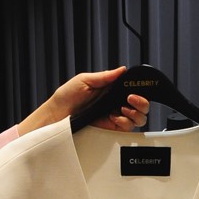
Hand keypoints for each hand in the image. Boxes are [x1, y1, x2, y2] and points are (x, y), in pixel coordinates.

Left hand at [18, 67, 149, 135]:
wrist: (56, 115)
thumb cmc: (66, 97)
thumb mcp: (85, 80)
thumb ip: (105, 76)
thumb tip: (121, 70)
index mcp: (111, 90)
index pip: (133, 90)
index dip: (139, 91)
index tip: (134, 90)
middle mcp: (115, 103)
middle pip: (140, 106)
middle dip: (141, 103)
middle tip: (131, 100)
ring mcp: (114, 117)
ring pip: (137, 119)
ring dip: (134, 114)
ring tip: (122, 109)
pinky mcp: (110, 129)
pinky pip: (126, 129)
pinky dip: (124, 123)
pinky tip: (115, 118)